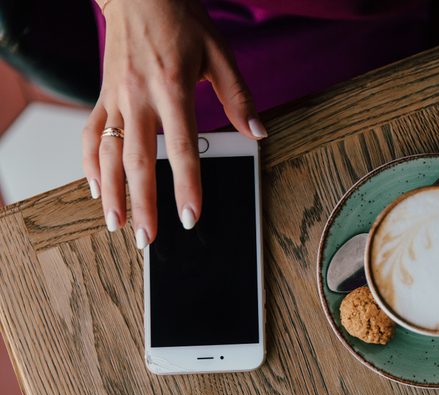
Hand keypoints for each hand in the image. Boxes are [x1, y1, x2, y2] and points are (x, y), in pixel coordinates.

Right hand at [82, 0, 265, 248]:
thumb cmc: (180, 19)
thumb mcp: (220, 53)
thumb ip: (239, 96)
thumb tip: (258, 132)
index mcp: (173, 88)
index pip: (182, 148)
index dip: (187, 186)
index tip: (190, 216)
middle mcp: (139, 97)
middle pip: (138, 161)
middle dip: (142, 205)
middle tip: (148, 238)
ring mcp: (116, 98)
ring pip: (108, 154)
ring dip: (111, 193)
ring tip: (116, 225)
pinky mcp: (103, 96)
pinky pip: (90, 135)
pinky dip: (89, 164)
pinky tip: (96, 188)